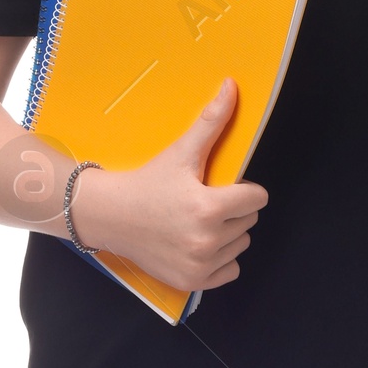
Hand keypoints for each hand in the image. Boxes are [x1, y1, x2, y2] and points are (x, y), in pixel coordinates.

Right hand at [69, 77, 266, 289]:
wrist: (110, 216)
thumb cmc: (147, 182)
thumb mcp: (181, 152)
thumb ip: (212, 121)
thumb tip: (233, 85)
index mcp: (209, 208)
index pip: (258, 199)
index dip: (243, 189)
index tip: (221, 186)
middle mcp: (206, 241)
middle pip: (250, 222)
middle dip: (233, 210)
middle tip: (202, 202)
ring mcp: (200, 265)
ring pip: (241, 245)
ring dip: (227, 234)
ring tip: (196, 222)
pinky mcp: (192, 282)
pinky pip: (230, 271)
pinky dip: (219, 260)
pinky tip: (196, 244)